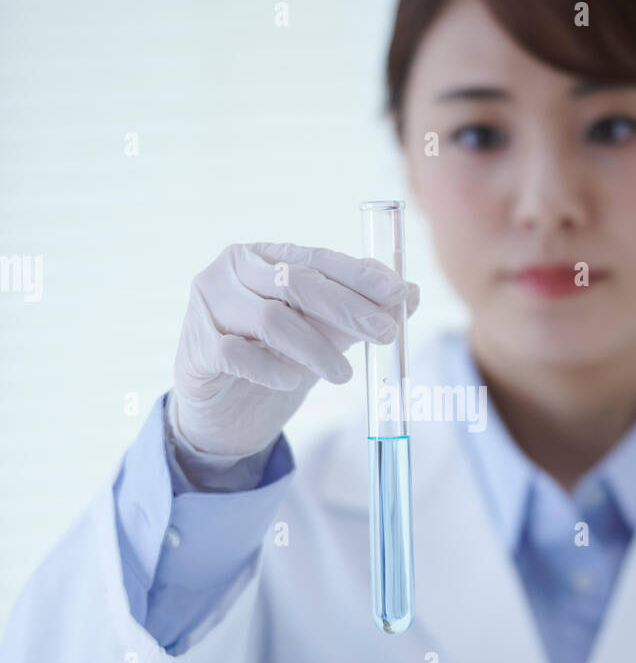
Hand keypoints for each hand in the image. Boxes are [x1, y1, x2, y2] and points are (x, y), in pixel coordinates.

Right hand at [172, 242, 419, 456]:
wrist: (221, 407)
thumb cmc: (272, 356)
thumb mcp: (320, 331)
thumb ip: (357, 311)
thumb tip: (411, 294)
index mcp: (264, 255)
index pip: (317, 258)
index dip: (360, 274)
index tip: (398, 292)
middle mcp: (233, 269)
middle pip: (296, 282)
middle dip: (349, 308)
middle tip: (386, 333)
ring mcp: (209, 305)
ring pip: (273, 320)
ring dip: (317, 348)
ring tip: (344, 375)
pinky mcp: (197, 346)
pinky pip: (241, 355)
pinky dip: (273, 369)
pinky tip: (292, 381)